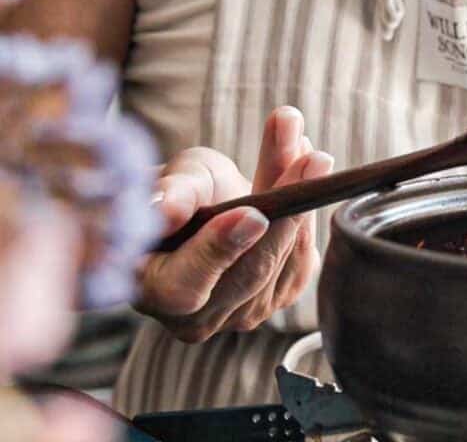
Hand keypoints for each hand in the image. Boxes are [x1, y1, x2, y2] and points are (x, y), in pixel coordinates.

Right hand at [136, 107, 332, 342]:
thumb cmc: (180, 191)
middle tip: (310, 161)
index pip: (184, 286)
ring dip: (303, 203)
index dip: (218, 251)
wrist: (205, 205)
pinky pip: (302, 260)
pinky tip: (310, 175)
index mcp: (150, 291)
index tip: (252, 213)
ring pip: (283, 263)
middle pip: (248, 274)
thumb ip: (174, 192)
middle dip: (283, 214)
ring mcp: (239, 315)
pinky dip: (310, 215)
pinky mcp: (277, 298)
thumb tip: (165, 209)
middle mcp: (194, 318)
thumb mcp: (175, 176)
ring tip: (310, 154)